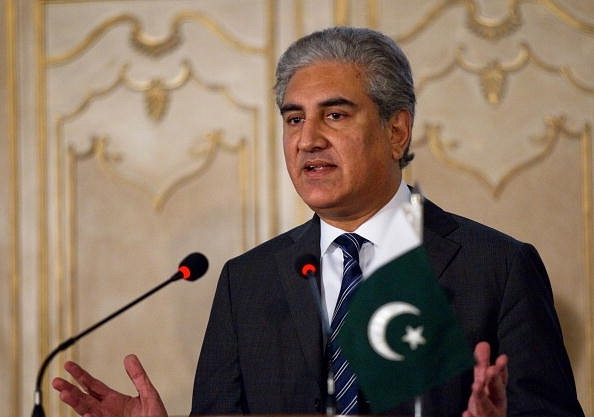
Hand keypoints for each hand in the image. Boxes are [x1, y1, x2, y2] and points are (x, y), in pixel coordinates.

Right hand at [51, 354, 167, 416]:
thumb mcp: (149, 394)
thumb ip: (138, 376)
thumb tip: (130, 357)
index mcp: (113, 400)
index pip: (92, 385)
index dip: (80, 375)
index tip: (67, 364)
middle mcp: (106, 411)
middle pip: (83, 398)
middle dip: (69, 390)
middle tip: (56, 381)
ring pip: (86, 412)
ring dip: (75, 404)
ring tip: (65, 395)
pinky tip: (86, 415)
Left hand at [462, 341, 507, 416]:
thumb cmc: (487, 406)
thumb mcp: (485, 385)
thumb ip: (483, 366)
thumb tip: (483, 343)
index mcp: (497, 393)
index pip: (500, 379)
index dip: (501, 369)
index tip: (502, 358)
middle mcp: (495, 404)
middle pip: (497, 392)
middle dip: (494, 380)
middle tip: (491, 369)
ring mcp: (487, 416)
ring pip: (486, 407)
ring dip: (482, 397)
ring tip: (476, 385)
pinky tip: (466, 413)